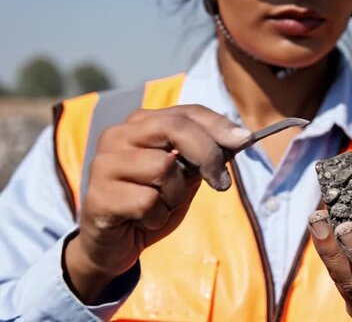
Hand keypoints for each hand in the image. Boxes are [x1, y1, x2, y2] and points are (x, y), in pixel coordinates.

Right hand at [64, 105, 250, 302]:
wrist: (113, 245)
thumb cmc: (152, 205)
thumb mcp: (184, 177)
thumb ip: (203, 156)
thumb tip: (239, 138)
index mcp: (140, 125)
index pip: (186, 112)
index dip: (218, 125)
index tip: (245, 140)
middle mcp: (117, 136)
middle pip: (175, 129)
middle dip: (206, 154)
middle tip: (221, 183)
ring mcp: (104, 165)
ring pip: (163, 168)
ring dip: (175, 195)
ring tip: (162, 206)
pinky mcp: (99, 197)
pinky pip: (148, 202)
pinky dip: (158, 217)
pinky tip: (144, 221)